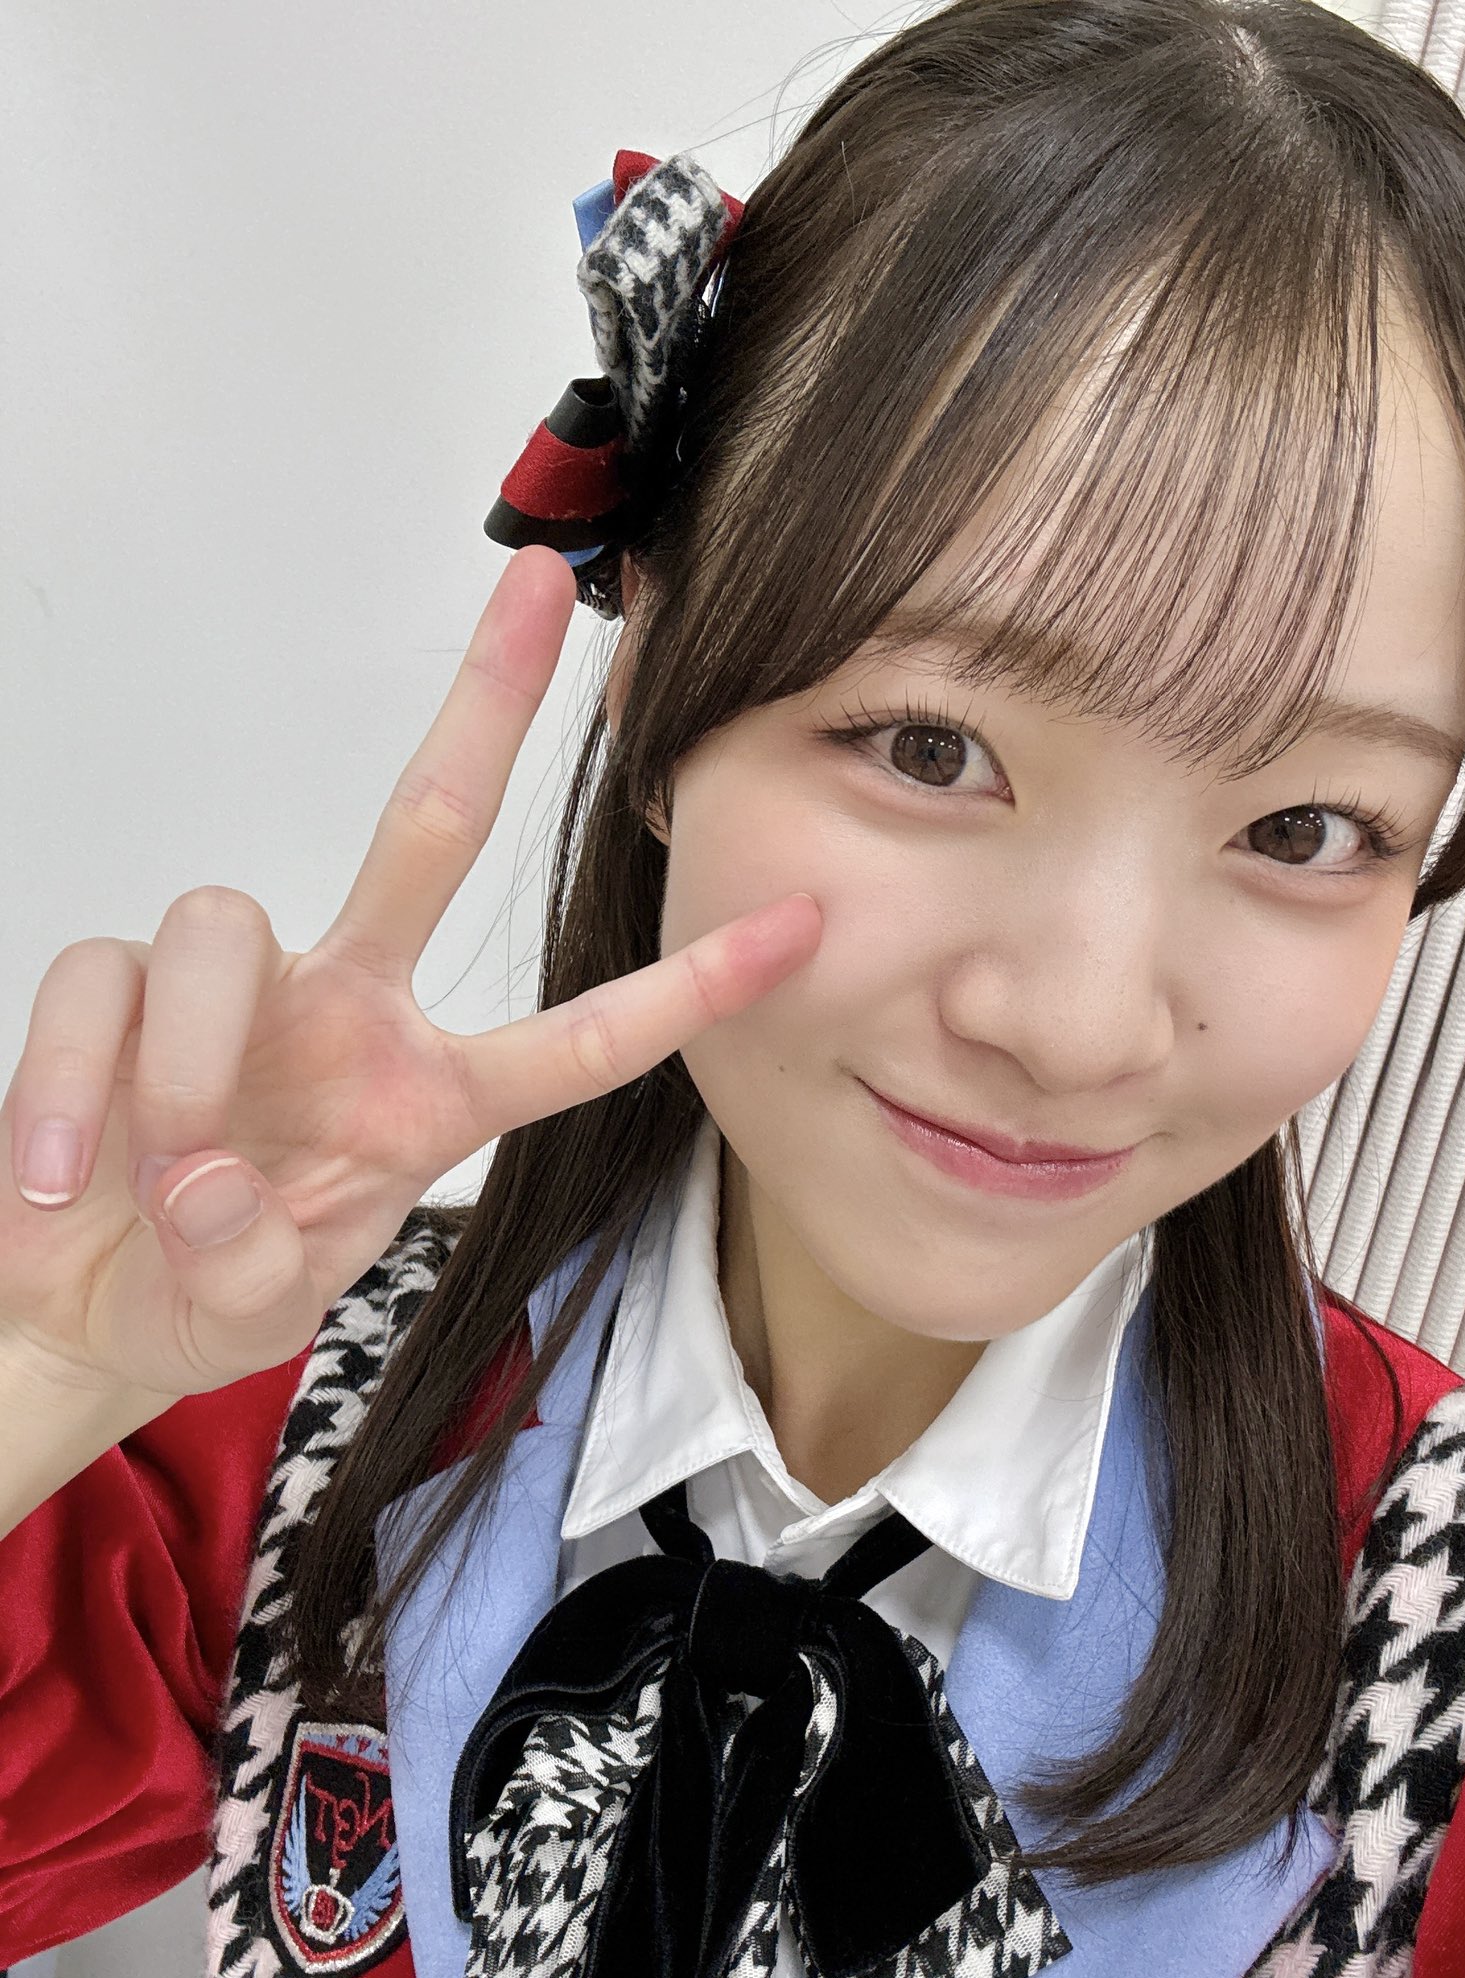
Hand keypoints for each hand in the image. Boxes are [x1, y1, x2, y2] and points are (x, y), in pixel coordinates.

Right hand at [1, 547, 820, 1401]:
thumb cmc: (199, 1291)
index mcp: (429, 1095)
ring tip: (162, 1191)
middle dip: (488, 706)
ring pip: (220, 918)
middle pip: (429, 824)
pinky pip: (97, 984)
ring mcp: (232, 989)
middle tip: (543, 587)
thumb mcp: (262, 1308)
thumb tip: (206, 1190)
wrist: (79, 1306)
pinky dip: (73, 1088)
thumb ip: (254, 1269)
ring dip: (191, 1063)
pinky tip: (68, 1179)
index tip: (798, 928)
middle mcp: (346, 1008)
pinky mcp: (113, 985)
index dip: (687, 990)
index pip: (579, 1038)